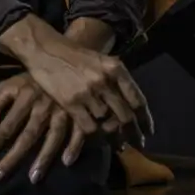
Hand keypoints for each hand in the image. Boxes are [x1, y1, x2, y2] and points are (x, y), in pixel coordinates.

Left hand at [0, 72, 86, 183]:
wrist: (60, 61)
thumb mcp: (8, 86)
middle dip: (13, 157)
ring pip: (53, 136)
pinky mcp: (78, 111)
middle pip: (27, 135)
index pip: (6, 125)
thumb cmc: (29, 80)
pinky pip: (79, 131)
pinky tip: (67, 161)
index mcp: (24, 97)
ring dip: (44, 157)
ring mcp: (62, 109)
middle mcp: (43, 105)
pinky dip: (74, 146)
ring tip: (33, 178)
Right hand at [8, 25, 152, 144]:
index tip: (149, 131)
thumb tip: (129, 104)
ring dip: (114, 137)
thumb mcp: (100, 60)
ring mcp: (87, 93)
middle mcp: (104, 81)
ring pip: (107, 124)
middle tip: (137, 144)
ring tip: (118, 145)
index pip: (137, 99)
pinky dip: (95, 137)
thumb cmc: (74, 54)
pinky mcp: (71, 103)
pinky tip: (98, 142)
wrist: (45, 49)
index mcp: (115, 68)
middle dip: (133, 133)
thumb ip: (115, 80)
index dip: (145, 119)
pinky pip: (89, 127)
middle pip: (125, 115)